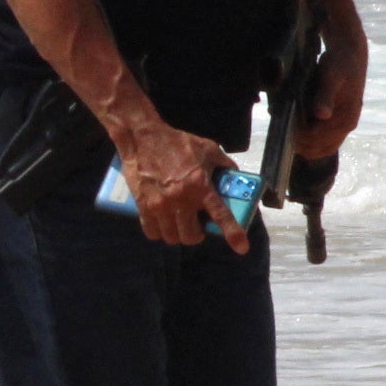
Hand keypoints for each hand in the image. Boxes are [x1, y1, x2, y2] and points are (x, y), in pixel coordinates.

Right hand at [117, 117, 245, 252]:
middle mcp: (181, 199)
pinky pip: (152, 232)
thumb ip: (224, 164)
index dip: (233, 233)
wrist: (143, 138)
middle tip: (195, 226)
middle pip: (191, 236)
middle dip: (196, 235)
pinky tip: (162, 224)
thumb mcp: (208, 149)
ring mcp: (160, 205)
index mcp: (200, 185)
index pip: (220, 214)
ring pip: (171, 237)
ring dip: (177, 234)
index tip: (242, 248)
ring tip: (178, 224)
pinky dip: (159, 232)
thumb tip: (235, 177)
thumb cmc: (177, 142)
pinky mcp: (143, 206)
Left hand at [293, 32, 367, 160]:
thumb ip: (325, 96)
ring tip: (287, 126)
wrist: (350, 53)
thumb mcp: (331, 75)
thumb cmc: (339, 62)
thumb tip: (322, 115)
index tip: (282, 126)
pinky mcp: (338, 123)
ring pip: (319, 148)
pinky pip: (321, 140)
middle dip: (298, 142)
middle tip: (281, 126)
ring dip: (302, 142)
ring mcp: (342, 126)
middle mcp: (346, 126)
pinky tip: (295, 125)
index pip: (317, 140)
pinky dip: (307, 138)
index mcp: (346, 118)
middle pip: (317, 149)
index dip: (298, 137)